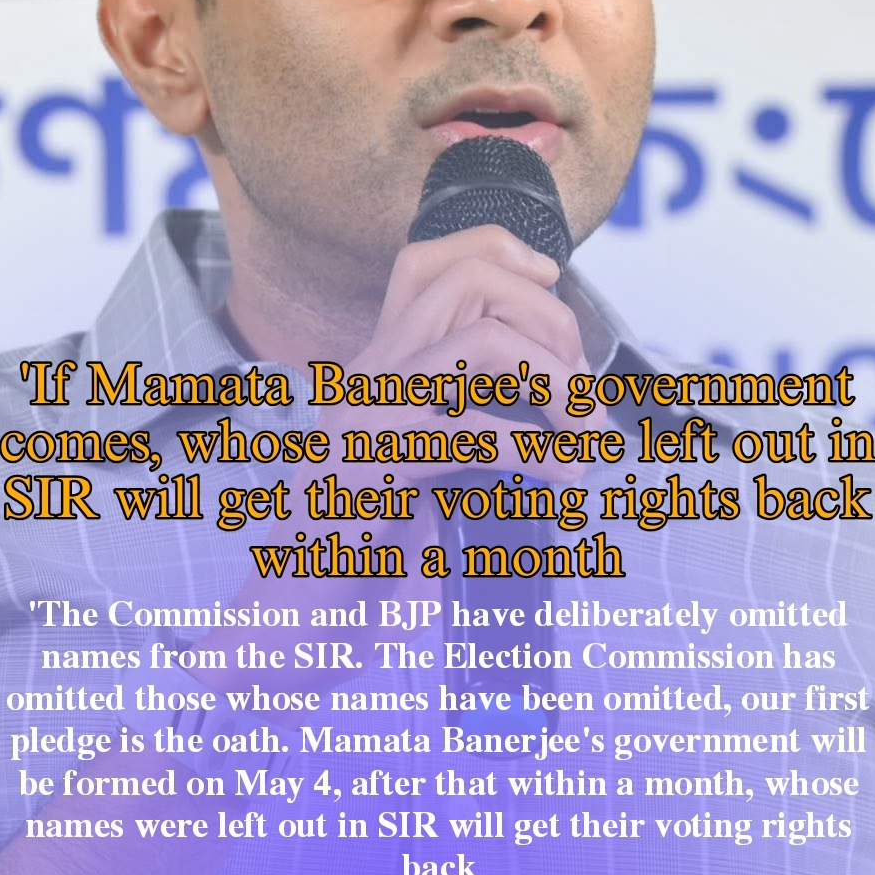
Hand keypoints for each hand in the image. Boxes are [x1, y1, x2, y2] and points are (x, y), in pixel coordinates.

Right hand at [196, 226, 587, 693]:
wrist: (292, 624)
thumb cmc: (368, 549)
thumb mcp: (421, 462)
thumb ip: (464, 415)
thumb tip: (562, 394)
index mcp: (378, 366)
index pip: (424, 263)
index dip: (495, 250)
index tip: (551, 280)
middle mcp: (368, 376)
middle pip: (467, 286)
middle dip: (549, 320)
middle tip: (580, 389)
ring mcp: (366, 418)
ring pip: (481, 344)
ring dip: (554, 384)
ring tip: (583, 435)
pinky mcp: (374, 472)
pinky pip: (473, 433)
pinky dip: (537, 453)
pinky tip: (561, 481)